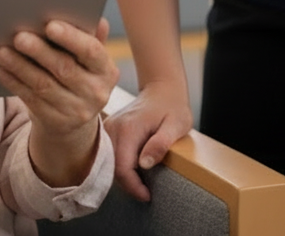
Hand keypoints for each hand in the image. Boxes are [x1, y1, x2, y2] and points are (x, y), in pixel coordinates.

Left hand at [0, 17, 119, 186]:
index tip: (50, 25)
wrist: (75, 119)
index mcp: (106, 70)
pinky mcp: (55, 122)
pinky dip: (14, 83)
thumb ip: (90, 37)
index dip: (71, 38)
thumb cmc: (79, 73)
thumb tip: (99, 20)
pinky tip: (1, 70)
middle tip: (18, 36)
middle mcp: (95, 92)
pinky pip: (31, 100)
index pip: (91, 51)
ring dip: (20, 67)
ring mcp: (76, 111)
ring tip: (2, 51)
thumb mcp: (88, 60)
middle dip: (39, 51)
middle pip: (64, 68)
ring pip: (43, 85)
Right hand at [105, 79, 192, 200]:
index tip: (147, 195)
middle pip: (112, 166)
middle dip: (128, 184)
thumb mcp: (176, 126)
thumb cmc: (172, 107)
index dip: (133, 186)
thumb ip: (160, 144)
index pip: (122, 166)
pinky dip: (118, 165)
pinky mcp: (109, 128)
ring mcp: (109, 126)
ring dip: (123, 175)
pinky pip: (108, 153)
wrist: (162, 89)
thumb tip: (144, 164)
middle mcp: (114, 127)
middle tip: (146, 192)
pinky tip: (133, 168)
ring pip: (108, 161)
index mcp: (128, 128)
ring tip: (141, 181)